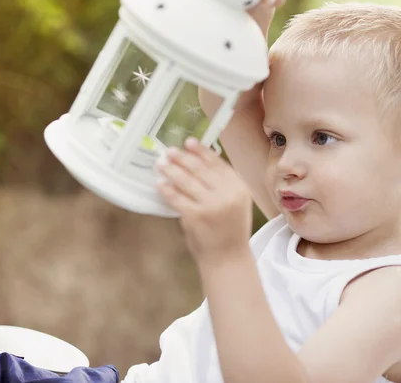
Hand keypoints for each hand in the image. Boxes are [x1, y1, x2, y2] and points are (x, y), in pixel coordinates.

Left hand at [156, 138, 252, 264]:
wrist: (228, 258)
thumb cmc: (229, 229)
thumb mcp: (235, 202)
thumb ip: (222, 184)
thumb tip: (199, 160)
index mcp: (239, 187)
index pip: (217, 163)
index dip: (201, 151)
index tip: (189, 143)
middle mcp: (227, 194)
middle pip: (199, 169)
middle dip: (182, 158)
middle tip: (169, 152)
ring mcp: (211, 205)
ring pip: (186, 181)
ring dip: (171, 170)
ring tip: (161, 164)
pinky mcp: (195, 216)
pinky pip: (177, 198)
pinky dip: (167, 189)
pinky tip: (160, 184)